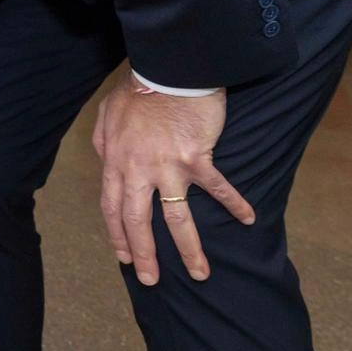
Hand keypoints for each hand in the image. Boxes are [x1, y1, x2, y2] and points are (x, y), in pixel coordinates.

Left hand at [92, 73, 254, 285]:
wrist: (169, 70)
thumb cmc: (138, 88)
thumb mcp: (108, 114)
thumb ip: (103, 141)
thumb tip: (105, 162)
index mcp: (116, 160)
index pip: (112, 206)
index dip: (117, 234)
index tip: (124, 257)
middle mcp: (139, 168)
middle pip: (138, 221)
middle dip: (145, 255)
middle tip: (152, 280)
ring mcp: (168, 166)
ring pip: (177, 217)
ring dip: (189, 249)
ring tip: (200, 274)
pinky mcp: (196, 158)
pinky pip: (218, 188)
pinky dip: (235, 204)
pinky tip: (248, 220)